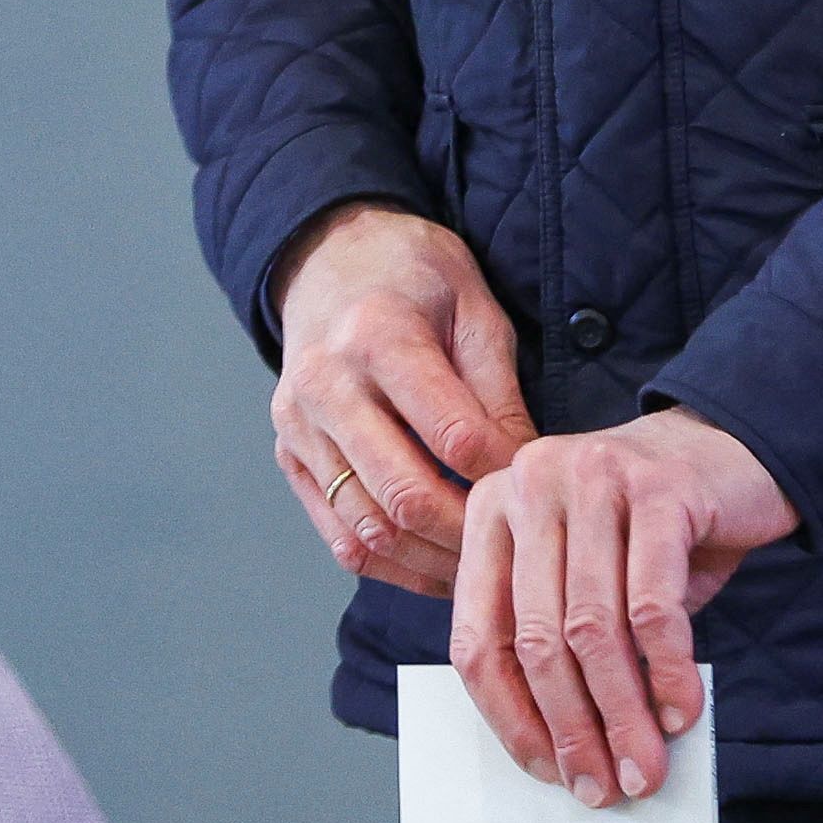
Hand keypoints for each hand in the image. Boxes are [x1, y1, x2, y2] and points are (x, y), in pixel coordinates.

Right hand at [269, 204, 534, 592]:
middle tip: (515, 544)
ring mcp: (297, 426)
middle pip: (403, 495)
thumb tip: (522, 474)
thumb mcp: (475, 308)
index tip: (534, 485)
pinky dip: (392, 564)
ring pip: (368, 529)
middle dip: (468, 533)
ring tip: (481, 563)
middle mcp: (326, 385)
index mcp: (378, 335)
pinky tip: (435, 563)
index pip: (453, 436)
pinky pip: (339, 537)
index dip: (503, 474)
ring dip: (431, 561)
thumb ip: (499, 392)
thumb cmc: (414, 277)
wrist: (329, 258)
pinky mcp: (288, 454)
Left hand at [451, 411, 794, 805]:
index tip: (548, 772)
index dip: (510, 717)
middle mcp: (528, 487)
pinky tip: (682, 710)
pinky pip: (653, 604)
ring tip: (646, 764)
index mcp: (491, 514)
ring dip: (622, 713)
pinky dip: (667, 670)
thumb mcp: (586, 577)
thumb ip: (561, 643)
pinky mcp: (656, 488)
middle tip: (605, 787)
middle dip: (572, 728)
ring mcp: (590, 479)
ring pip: (592, 628)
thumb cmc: (650, 531)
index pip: (478, 637)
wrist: (732, 448)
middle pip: (535, 638)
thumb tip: (566, 754)